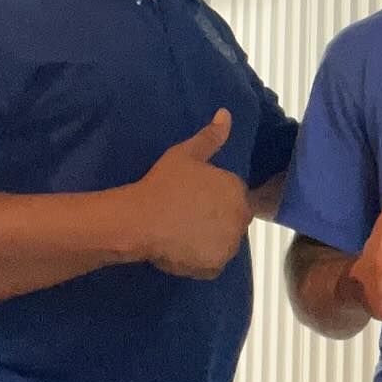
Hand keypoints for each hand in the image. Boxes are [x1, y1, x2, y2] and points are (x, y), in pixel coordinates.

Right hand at [134, 110, 250, 278]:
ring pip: (223, 242)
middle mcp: (240, 219)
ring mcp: (229, 245)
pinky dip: (200, 259)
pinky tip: (180, 248)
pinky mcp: (215, 267)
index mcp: (237, 191)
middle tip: (186, 215)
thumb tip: (226, 114)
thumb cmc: (162, 184)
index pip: (234, 195)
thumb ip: (210, 137)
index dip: (213, 197)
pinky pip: (212, 263)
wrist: (140, 220)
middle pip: (232, 219)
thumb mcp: (186, 154)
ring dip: (210, 239)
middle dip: (216, 218)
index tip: (192, 198)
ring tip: (182, 233)